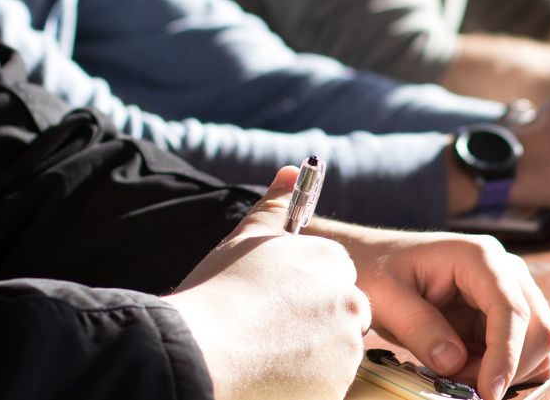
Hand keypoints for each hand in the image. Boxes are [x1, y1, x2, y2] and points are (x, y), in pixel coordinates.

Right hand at [164, 167, 370, 399]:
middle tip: (268, 334)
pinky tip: (267, 378)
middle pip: (342, 316)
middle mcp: (349, 303)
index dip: (304, 293)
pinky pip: (326, 386)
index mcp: (332, 263)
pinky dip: (304, 385)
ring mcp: (346, 349)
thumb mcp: (246, 238)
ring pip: (335, 354)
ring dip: (309, 357)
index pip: (335, 277)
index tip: (275, 305)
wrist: (199, 352)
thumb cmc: (218, 292)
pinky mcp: (336, 388)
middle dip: (314, 326)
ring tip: (263, 356)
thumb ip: (275, 206)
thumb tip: (291, 171)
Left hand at [321, 227, 549, 399]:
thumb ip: (419, 327)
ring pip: (535, 342)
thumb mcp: (385, 297)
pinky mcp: (502, 313)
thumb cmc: (377, 269)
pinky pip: (522, 348)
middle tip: (464, 387)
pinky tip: (471, 370)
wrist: (373, 260)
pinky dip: (504, 369)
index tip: (489, 392)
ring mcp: (508, 291)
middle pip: (537, 327)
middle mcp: (505, 270)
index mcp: (479, 257)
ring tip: (458, 374)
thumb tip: (454, 362)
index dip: (506, 354)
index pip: (511, 309)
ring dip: (505, 370)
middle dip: (507, 367)